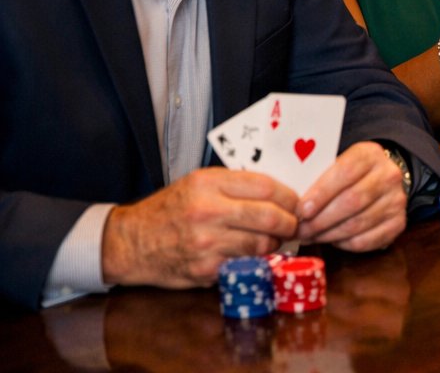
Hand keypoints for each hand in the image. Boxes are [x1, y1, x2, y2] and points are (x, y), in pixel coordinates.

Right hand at [101, 168, 298, 287]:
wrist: (130, 242)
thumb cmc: (170, 209)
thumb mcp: (198, 183)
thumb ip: (235, 184)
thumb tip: (279, 191)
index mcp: (208, 184)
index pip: (266, 187)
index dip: (289, 195)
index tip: (296, 201)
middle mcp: (208, 212)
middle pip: (270, 216)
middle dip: (290, 222)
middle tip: (294, 224)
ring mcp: (206, 244)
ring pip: (262, 244)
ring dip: (275, 243)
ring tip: (275, 238)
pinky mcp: (205, 270)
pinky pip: (244, 264)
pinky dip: (254, 260)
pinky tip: (253, 253)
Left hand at [296, 142, 407, 251]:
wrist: (383, 179)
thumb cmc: (349, 174)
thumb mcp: (337, 164)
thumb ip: (318, 177)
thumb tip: (290, 203)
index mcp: (370, 154)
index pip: (345, 172)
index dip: (321, 193)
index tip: (300, 210)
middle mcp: (389, 175)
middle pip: (352, 201)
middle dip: (321, 220)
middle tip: (300, 230)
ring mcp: (397, 200)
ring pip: (357, 224)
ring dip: (328, 235)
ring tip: (310, 237)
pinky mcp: (399, 223)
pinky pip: (366, 240)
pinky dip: (344, 244)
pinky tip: (331, 240)